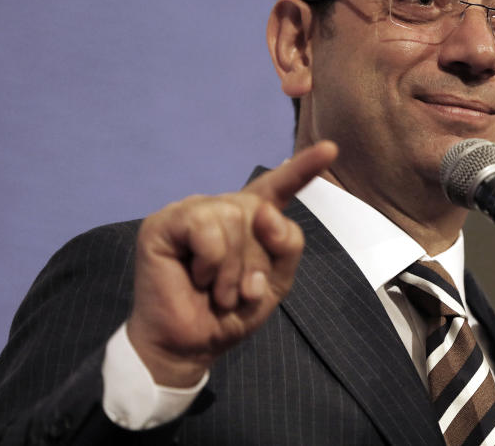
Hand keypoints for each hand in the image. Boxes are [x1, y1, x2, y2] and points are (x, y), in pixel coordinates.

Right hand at [127, 141, 337, 386]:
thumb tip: (266, 212)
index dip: (304, 168)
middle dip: (256, 259)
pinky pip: (205, 226)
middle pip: (260, 211)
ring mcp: (191, 211)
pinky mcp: (164, 223)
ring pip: (234, 217)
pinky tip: (197, 276)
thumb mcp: (276, 282)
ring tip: (217, 291)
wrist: (190, 346)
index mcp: (251, 219)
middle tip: (236, 291)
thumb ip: (286, 245)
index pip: (279, 188)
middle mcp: (222, 207)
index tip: (331, 149)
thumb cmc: (231, 313)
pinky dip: (210, 259)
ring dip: (231, 267)